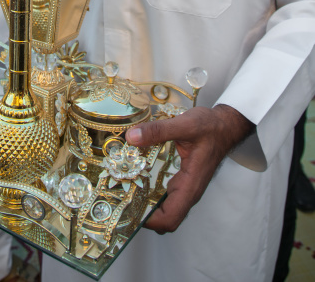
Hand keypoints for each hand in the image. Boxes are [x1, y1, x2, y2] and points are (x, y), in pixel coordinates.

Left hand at [126, 104, 253, 232]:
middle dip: (143, 215)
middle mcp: (188, 191)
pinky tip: (136, 178)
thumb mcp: (184, 124)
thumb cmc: (210, 127)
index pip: (171, 217)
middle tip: (120, 201)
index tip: (128, 210)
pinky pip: (165, 195)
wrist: (225, 125)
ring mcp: (185, 186)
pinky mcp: (182, 179)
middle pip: (166, 218)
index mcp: (190, 185)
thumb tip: (131, 137)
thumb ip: (158, 131)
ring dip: (145, 205)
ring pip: (165, 208)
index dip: (150, 221)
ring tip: (122, 192)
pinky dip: (151, 192)